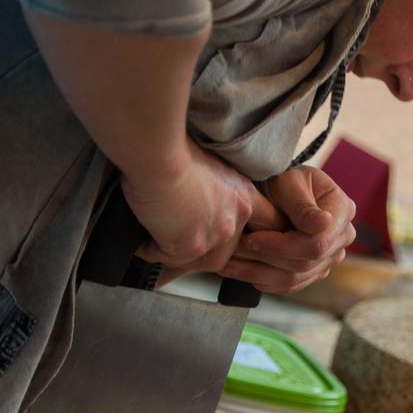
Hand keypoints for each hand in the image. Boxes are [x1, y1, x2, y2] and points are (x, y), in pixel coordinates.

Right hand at [123, 139, 284, 272]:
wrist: (159, 160)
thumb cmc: (177, 151)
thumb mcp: (209, 163)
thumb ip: (216, 185)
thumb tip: (202, 190)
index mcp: (243, 197)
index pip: (267, 222)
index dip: (256, 232)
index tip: (246, 236)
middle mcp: (233, 220)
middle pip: (227, 250)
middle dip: (205, 248)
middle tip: (183, 239)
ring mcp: (212, 238)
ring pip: (199, 261)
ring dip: (181, 255)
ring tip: (161, 244)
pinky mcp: (188, 249)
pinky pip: (170, 260)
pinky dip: (154, 252)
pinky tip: (144, 245)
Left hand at [220, 166, 356, 292]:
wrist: (280, 191)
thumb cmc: (284, 182)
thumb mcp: (289, 183)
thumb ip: (302, 204)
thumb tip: (322, 224)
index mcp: (343, 211)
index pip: (317, 242)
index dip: (283, 246)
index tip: (253, 238)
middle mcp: (342, 237)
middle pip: (306, 263)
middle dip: (267, 258)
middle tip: (236, 249)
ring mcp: (330, 257)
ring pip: (295, 278)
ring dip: (258, 273)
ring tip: (230, 264)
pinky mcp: (314, 271)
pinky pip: (290, 285)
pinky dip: (263, 281)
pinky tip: (241, 271)